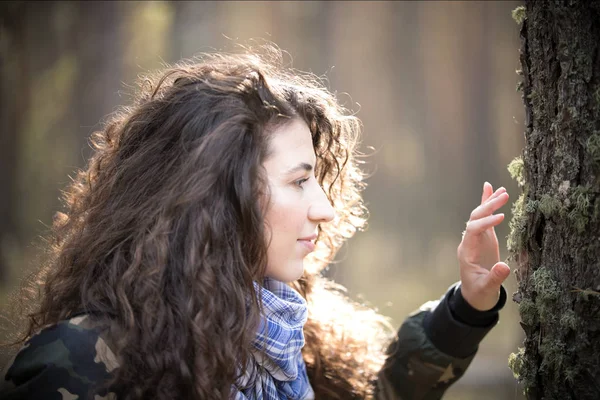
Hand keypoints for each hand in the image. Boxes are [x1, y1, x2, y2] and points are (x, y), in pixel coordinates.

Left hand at [457, 182, 510, 310]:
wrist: (475, 296)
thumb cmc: (479, 293)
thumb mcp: (486, 289)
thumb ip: (494, 278)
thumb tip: (504, 267)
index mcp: (466, 252)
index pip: (473, 231)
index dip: (486, 223)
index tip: (501, 218)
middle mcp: (469, 241)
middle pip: (475, 219)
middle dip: (488, 207)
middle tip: (503, 197)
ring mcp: (476, 238)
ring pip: (480, 215)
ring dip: (490, 202)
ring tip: (502, 190)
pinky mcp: (485, 238)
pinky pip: (485, 218)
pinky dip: (488, 203)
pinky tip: (491, 188)